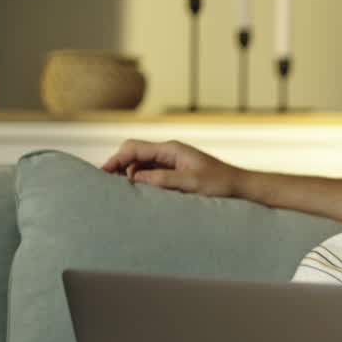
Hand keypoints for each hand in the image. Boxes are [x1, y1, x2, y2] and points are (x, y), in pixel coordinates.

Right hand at [101, 139, 242, 196]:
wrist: (240, 186)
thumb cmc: (219, 183)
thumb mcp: (190, 182)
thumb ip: (162, 179)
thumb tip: (134, 177)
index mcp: (171, 149)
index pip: (134, 148)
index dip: (115, 159)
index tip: (102, 173)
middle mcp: (169, 152)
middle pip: (134, 154)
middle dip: (119, 167)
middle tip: (109, 186)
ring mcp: (172, 161)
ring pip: (141, 165)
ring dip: (130, 175)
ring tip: (122, 192)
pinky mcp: (176, 171)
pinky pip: (152, 173)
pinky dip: (142, 180)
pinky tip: (139, 193)